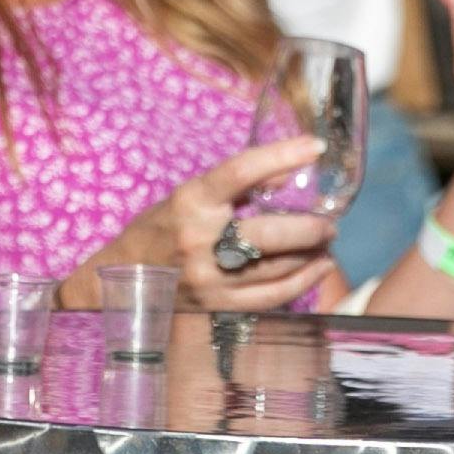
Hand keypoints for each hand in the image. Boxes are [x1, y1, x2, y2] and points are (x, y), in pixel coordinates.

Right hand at [101, 136, 342, 312]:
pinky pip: (272, 297)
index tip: (315, 146)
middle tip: (330, 223)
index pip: (242, 170)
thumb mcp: (191, 196)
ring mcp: (209, 278)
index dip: (282, 154)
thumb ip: (239, 186)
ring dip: (312, 253)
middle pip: (270, 233)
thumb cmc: (162, 230)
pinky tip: (318, 268)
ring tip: (326, 242)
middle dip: (311, 227)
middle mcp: (199, 240)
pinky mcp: (218, 307)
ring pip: (278, 268)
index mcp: (191, 201)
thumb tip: (290, 171)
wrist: (122, 281)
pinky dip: (302, 281)